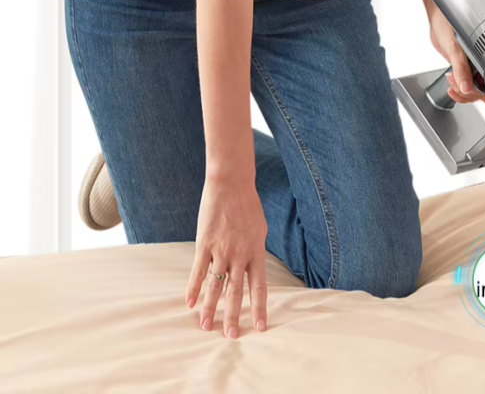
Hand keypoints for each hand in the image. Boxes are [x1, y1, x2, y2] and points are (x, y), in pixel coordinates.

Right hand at [186, 174, 268, 337]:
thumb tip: (252, 270)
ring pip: (215, 286)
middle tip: (230, 336)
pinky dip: (193, 288)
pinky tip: (188, 304)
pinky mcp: (204, 244)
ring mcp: (220, 250)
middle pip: (236, 292)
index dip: (260, 309)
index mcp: (256, 252)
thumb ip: (255, 252)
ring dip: (210, 308)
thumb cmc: (248, 206)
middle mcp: (239, 255)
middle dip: (233, 316)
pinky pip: (197, 271)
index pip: (259, 287)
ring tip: (205, 327)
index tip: (260, 328)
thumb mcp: (259, 230)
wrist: (231, 184)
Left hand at [428, 4, 484, 106]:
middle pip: (484, 90)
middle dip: (469, 92)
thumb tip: (466, 86)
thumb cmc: (448, 23)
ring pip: (474, 90)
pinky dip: (458, 90)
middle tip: (455, 82)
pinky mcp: (464, 69)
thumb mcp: (454, 47)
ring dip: (462, 92)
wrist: (437, 18)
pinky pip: (465, 86)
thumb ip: (460, 67)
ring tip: (451, 80)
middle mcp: (481, 63)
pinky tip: (451, 84)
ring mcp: (473, 67)